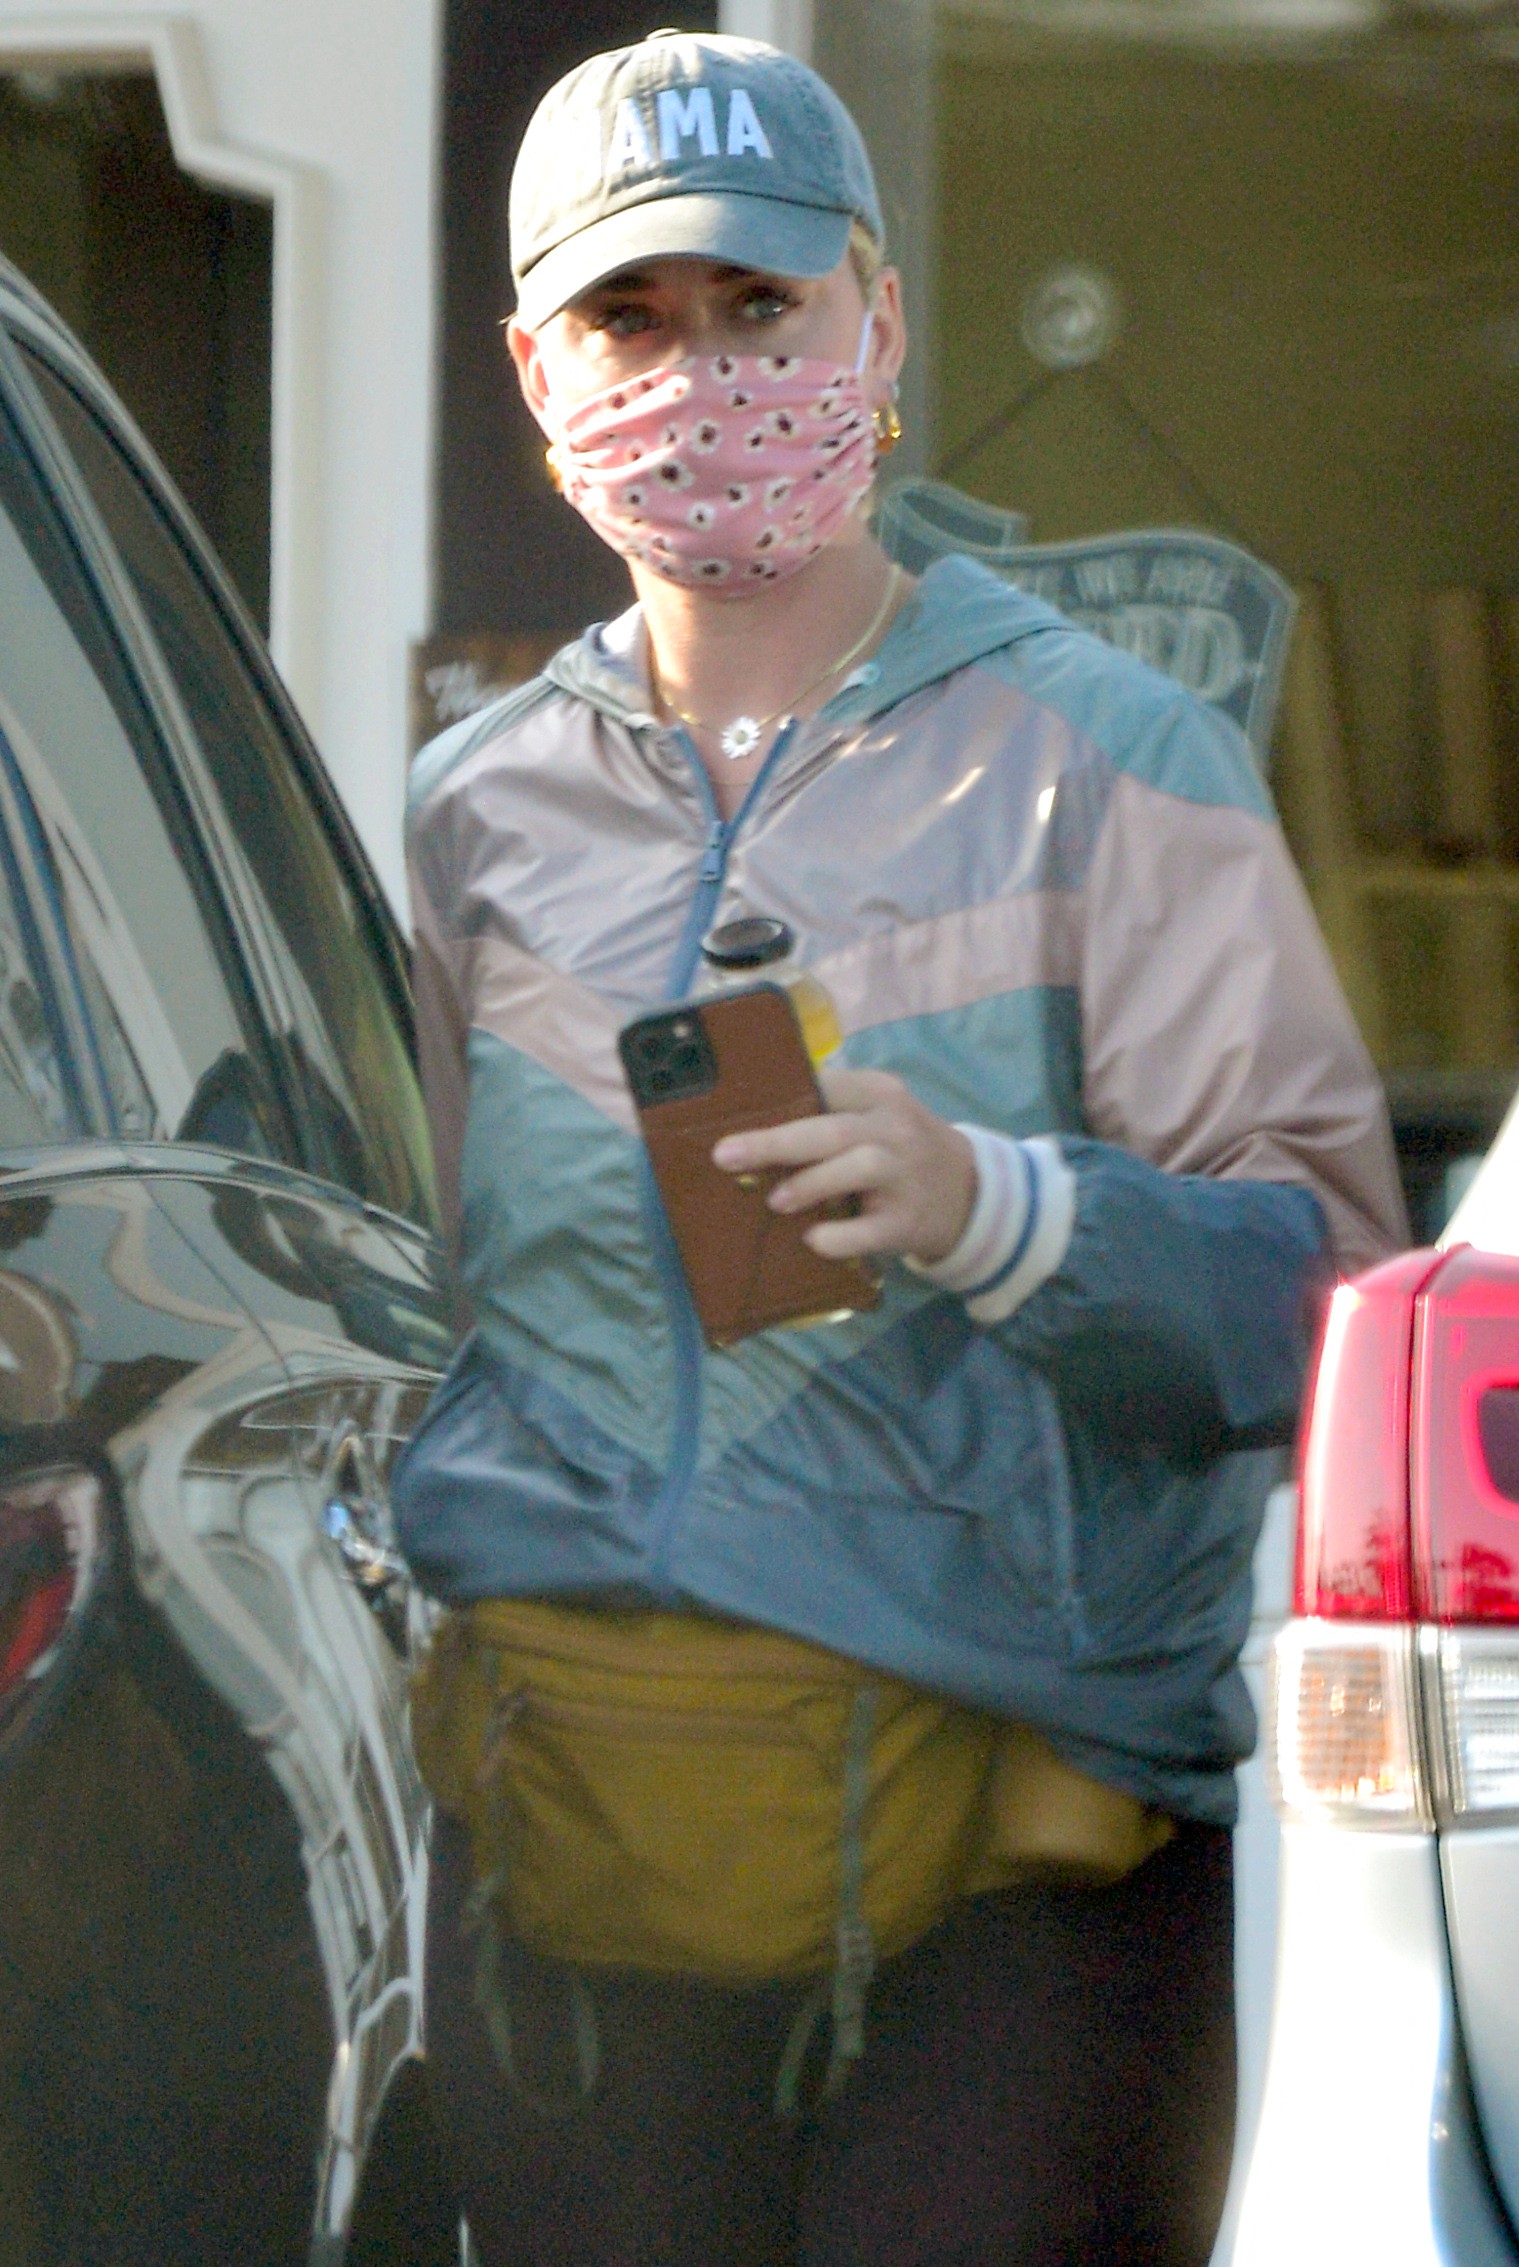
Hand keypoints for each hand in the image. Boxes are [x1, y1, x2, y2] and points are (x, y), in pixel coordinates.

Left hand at [711, 1066, 975, 1265]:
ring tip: (775, 1200)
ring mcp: (906, 1175)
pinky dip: (837, 1236)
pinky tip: (813, 1239)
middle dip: (775, 1142)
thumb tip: (753, 1123)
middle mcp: (897, 1128)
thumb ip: (831, 1111)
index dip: (781, 1100)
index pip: (826, 1087)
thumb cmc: (900, 1149)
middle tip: (727, 1155)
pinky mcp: (908, 1221)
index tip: (732, 1114)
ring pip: (858, 1167)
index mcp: (881, 1094)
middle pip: (833, 1129)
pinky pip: (870, 1229)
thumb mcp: (879, 1114)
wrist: (968, 1192)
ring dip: (811, 1183)